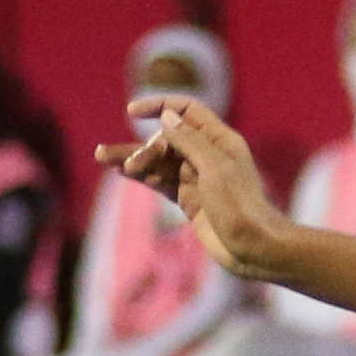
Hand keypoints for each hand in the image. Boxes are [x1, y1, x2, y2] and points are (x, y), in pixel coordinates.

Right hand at [101, 98, 293, 281]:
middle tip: (131, 165)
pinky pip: (161, 181)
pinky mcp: (189, 199)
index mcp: (219, 140)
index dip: (160, 106)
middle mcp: (207, 155)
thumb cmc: (241, 207)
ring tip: (101, 156)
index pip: (186, 111)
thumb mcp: (214, 169)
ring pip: (159, 161)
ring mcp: (197, 178)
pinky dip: (143, 175)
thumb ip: (189, 142)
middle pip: (167, 139)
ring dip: (134, 158)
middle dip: (145, 147)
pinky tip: (122, 171)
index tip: (133, 111)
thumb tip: (166, 116)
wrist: (255, 249)